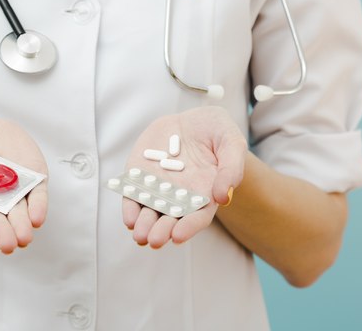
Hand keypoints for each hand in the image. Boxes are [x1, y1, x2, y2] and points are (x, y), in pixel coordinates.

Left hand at [122, 106, 246, 247]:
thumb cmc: (217, 133)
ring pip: (150, 211)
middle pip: (171, 219)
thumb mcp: (231, 142)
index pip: (197, 216)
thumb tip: (222, 197)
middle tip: (154, 240)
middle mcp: (180, 195)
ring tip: (140, 235)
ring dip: (144, 225)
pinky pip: (133, 193)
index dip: (189, 227)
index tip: (178, 236)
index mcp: (205, 193)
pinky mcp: (140, 175)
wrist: (191, 121)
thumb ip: (231, 168)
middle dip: (161, 231)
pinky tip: (129, 218)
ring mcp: (158, 186)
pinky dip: (130, 206)